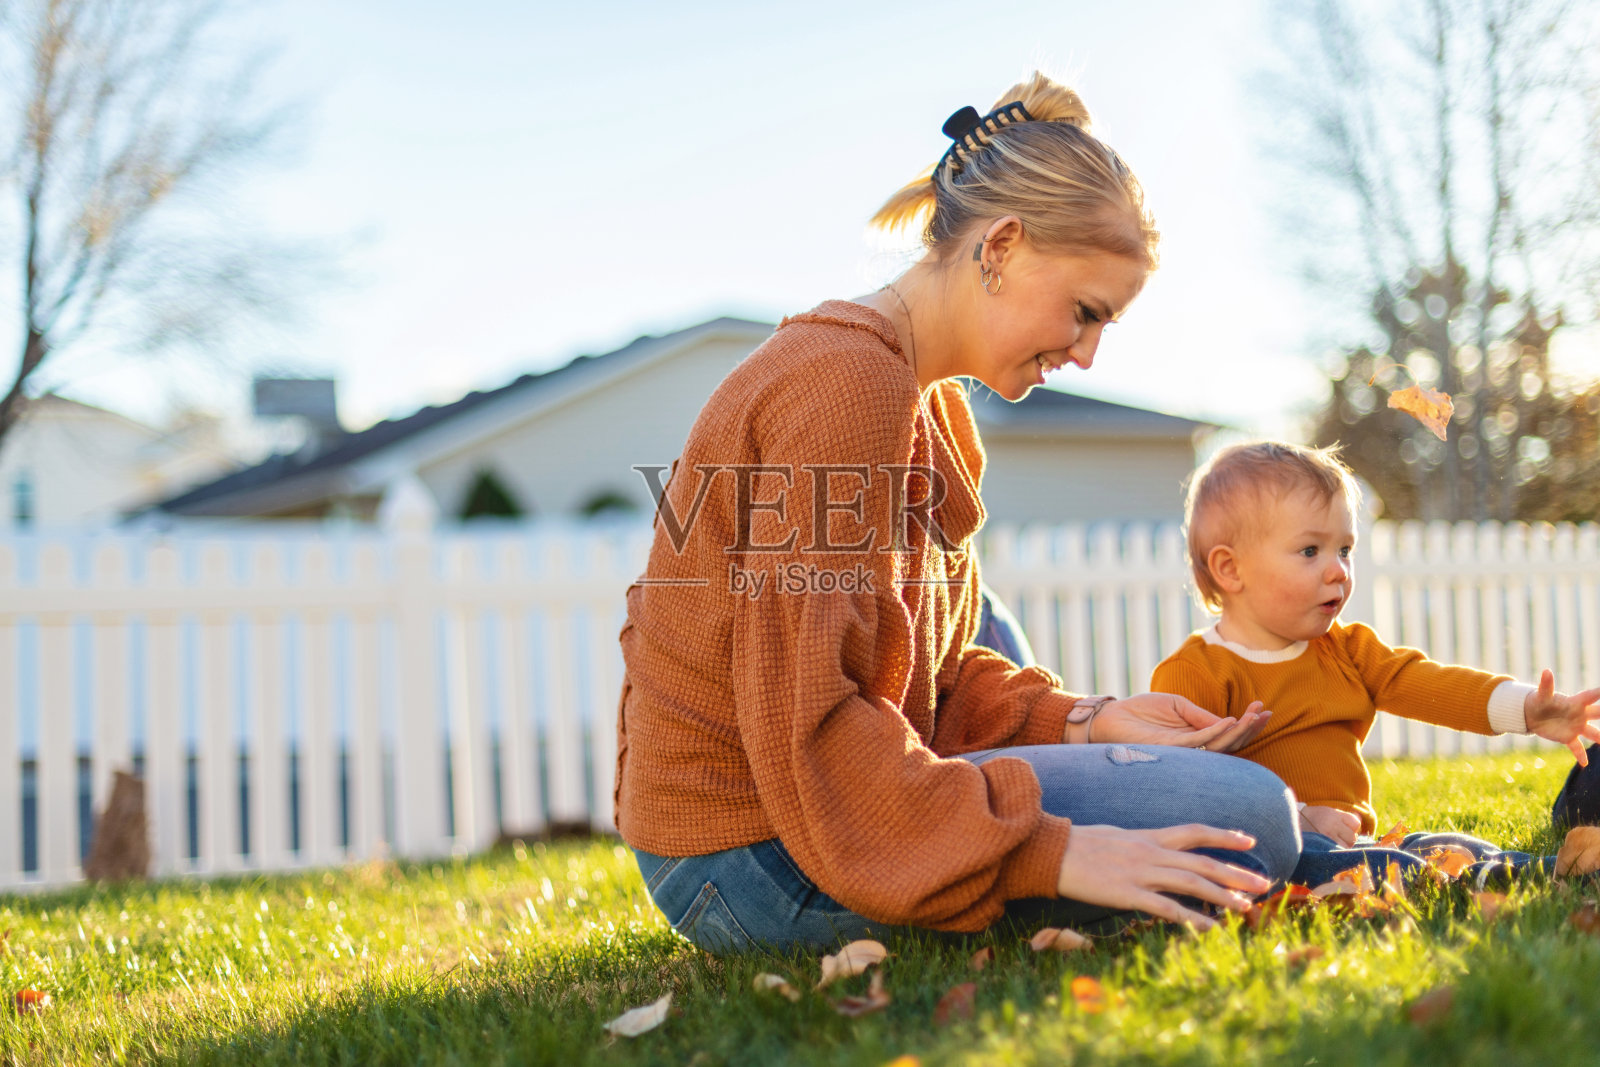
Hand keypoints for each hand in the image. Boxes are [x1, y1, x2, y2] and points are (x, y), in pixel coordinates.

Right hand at [1055, 823, 1271, 930]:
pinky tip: (1210, 929)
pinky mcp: (1128, 894)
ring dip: (1222, 896)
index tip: (1250, 842)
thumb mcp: (1114, 835)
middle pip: (1202, 861)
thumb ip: (1138, 843)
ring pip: (1192, 884)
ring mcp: (1141, 873)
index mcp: (1147, 836)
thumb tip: (1153, 848)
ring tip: (1246, 907)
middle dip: (1235, 873)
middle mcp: (1150, 852)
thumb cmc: (1077, 845)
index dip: (1224, 836)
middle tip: (1263, 883)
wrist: (1050, 852)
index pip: (1194, 832)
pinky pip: (1168, 908)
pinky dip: (1192, 919)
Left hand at [1091, 693, 1270, 752]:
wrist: (1112, 716)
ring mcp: (1184, 750)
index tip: (1263, 708)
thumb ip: (1201, 715)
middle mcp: (1194, 748)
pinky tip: (1228, 721)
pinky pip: (1198, 742)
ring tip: (1252, 716)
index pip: (1229, 733)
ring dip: (1238, 731)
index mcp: (1197, 736)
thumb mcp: (1177, 706)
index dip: (1247, 723)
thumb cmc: (1141, 711)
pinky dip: (1215, 732)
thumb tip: (1227, 722)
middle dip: (1249, 728)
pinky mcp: (1171, 748)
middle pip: (1229, 743)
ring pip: (1218, 746)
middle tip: (1265, 713)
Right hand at [1298, 804, 1359, 847]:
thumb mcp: (1328, 812)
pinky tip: (1330, 849)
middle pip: (1352, 837)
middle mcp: (1331, 824)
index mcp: (1333, 814)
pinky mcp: (1322, 845)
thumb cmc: (1313, 817)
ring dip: (1343, 847)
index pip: (1355, 823)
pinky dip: (1337, 852)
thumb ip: (1344, 817)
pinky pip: (1337, 852)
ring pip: (1347, 846)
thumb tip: (1359, 820)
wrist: (1292, 822)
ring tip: (1333, 843)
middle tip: (1338, 838)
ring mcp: (1326, 836)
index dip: (1352, 828)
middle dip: (1348, 839)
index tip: (1345, 829)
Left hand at [1524, 668, 1599, 764]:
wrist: (1532, 714)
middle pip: (1598, 714)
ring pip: (1593, 733)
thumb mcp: (1541, 694)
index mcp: (1575, 702)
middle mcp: (1580, 714)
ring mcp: (1576, 726)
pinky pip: (1577, 747)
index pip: (1591, 696)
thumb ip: (1546, 684)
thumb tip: (1546, 671)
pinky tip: (1584, 764)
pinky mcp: (1568, 737)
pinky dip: (1580, 755)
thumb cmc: (1540, 701)